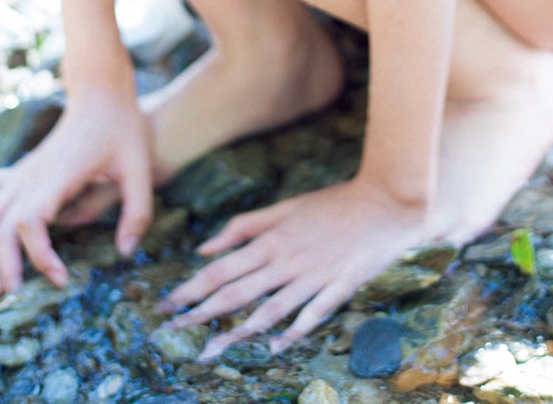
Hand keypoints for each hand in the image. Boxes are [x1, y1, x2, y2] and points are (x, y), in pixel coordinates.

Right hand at [0, 84, 152, 300]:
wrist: (103, 92)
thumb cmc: (123, 126)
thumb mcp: (141, 166)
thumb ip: (137, 211)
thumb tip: (126, 254)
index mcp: (59, 174)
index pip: (32, 222)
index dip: (40, 256)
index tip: (62, 279)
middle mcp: (34, 174)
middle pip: (0, 224)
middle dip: (2, 265)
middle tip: (11, 300)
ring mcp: (24, 171)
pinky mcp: (22, 169)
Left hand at [159, 176, 430, 355]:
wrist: (384, 201)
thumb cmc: (332, 203)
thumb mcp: (286, 206)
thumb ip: (246, 226)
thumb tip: (206, 246)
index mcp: (272, 240)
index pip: (223, 268)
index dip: (193, 287)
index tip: (167, 304)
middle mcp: (287, 260)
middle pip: (238, 291)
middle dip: (202, 312)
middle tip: (173, 330)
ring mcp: (314, 276)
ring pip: (269, 309)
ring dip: (237, 331)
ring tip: (209, 350)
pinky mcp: (340, 287)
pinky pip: (312, 314)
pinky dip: (292, 331)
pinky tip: (273, 347)